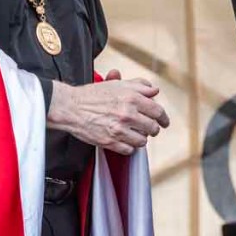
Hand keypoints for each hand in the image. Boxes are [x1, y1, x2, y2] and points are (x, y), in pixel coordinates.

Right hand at [47, 77, 170, 154]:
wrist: (71, 107)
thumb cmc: (93, 95)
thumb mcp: (118, 84)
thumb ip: (139, 86)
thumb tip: (155, 91)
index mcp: (132, 98)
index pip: (158, 111)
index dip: (164, 118)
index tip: (164, 122)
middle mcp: (127, 114)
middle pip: (153, 128)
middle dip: (152, 129)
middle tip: (149, 129)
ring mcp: (119, 129)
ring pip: (142, 141)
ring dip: (140, 138)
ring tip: (133, 133)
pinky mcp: (110, 142)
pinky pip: (129, 150)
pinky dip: (128, 147)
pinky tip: (123, 140)